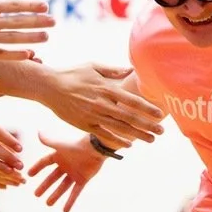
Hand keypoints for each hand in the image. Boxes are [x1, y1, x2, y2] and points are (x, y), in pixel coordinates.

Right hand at [28, 132, 105, 211]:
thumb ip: (49, 140)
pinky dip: (70, 201)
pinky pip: (75, 192)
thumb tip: (38, 133)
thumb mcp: (61, 144)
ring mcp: (74, 173)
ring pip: (63, 186)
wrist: (96, 149)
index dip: (37, 168)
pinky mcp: (83, 179)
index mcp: (59, 155)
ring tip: (48, 204)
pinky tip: (65, 210)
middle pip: (53, 177)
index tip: (29, 175)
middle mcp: (66, 165)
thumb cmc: (78, 145)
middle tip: (36, 195)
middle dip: (45, 186)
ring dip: (56, 195)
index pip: (45, 162)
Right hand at [40, 64, 162, 147]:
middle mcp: (101, 103)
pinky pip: (104, 134)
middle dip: (147, 125)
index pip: (131, 100)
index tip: (160, 114)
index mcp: (106, 88)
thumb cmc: (72, 74)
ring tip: (151, 140)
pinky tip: (129, 144)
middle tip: (162, 132)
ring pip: (119, 128)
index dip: (147, 108)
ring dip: (137, 135)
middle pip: (129, 117)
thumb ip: (113, 70)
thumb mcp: (93, 66)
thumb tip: (131, 69)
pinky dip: (117, 140)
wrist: (49, 86)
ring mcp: (93, 115)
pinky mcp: (84, 124)